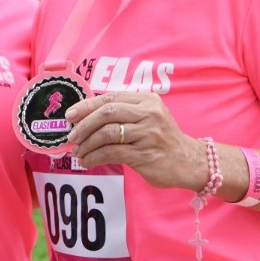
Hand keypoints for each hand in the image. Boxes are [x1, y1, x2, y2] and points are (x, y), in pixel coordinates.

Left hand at [65, 91, 205, 190]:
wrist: (189, 161)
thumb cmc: (162, 139)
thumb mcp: (148, 117)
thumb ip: (123, 113)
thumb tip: (85, 118)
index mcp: (147, 100)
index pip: (110, 98)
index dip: (86, 106)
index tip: (70, 115)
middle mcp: (149, 113)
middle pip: (107, 112)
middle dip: (84, 124)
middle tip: (72, 136)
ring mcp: (148, 134)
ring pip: (107, 133)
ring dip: (87, 144)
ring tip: (79, 152)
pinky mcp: (145, 154)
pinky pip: (112, 153)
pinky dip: (95, 157)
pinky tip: (87, 162)